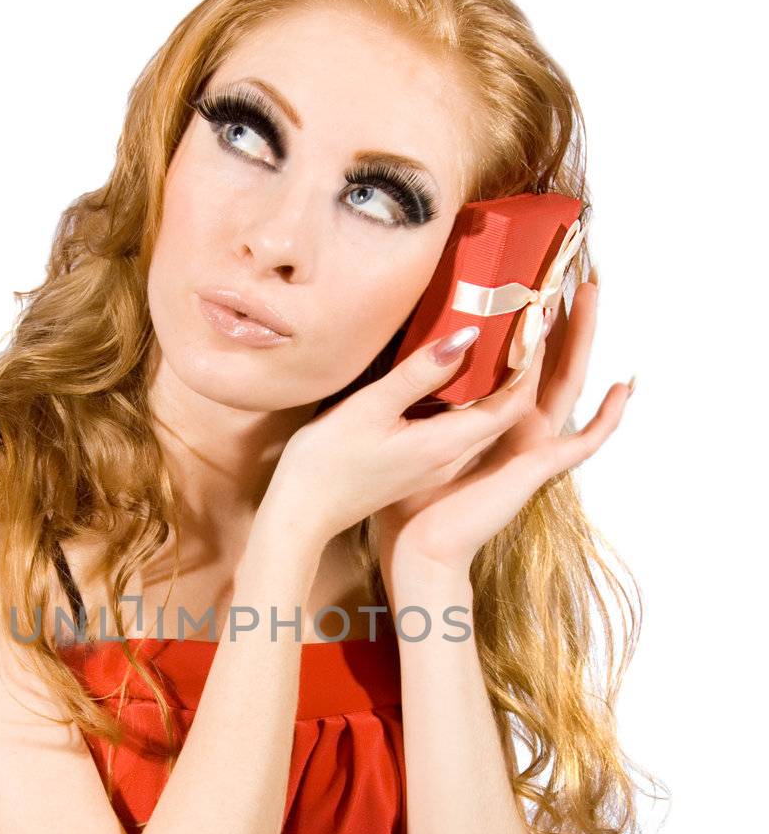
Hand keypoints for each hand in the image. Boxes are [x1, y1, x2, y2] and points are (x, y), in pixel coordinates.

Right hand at [270, 322, 539, 556]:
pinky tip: (459, 374)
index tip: (534, 316)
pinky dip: (472, 398)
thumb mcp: (370, 408)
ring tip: (500, 336)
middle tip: (524, 317)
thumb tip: (468, 335)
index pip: (513, 400)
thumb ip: (420, 372)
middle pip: (506, 410)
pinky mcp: (421, 467)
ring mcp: (437, 466)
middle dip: (521, 366)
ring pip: (484, 419)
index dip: (529, 359)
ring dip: (498, 381)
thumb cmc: (326, 465)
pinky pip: (462, 428)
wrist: (300, 517)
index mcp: (447, 444)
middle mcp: (451, 458)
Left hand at [372, 280, 631, 584]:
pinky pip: (582, 441)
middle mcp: (511, 428)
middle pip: (546, 360)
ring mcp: (530, 448)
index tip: (525, 274)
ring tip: (593, 293)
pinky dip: (604, 417)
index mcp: (482, 417)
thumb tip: (419, 343)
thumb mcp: (402, 426)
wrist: (415, 547)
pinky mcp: (537, 469)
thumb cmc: (402, 497)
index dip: (523, 319)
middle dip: (561, 314)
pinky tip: (622, 386)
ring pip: (566, 383)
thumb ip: (418, 385)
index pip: (511, 358)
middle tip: (571, 266)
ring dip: (582, 338)